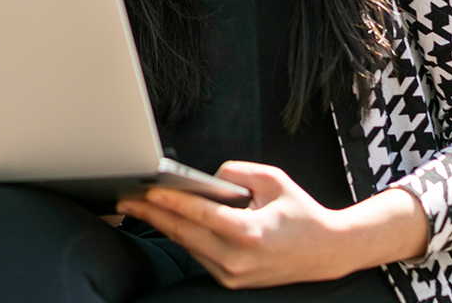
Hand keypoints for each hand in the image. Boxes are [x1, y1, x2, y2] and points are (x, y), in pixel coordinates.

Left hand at [116, 161, 428, 288]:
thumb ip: (236, 172)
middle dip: (152, 215)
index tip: (147, 190)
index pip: (198, 216)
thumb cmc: (300, 213)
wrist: (325, 252)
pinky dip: (182, 237)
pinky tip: (166, 221)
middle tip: (126, 200)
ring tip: (139, 207)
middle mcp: (237, 259)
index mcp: (248, 234)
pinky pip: (198, 254)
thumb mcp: (272, 179)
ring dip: (163, 226)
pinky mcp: (231, 280)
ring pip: (188, 245)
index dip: (169, 202)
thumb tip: (207, 178)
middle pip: (183, 234)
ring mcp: (233, 274)